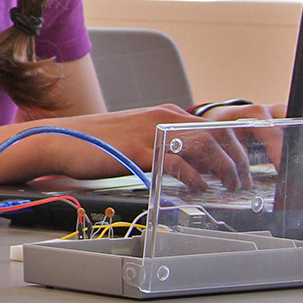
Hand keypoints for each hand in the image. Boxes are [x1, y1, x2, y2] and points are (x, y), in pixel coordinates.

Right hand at [18, 105, 260, 192]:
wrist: (60, 140)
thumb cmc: (96, 143)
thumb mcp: (138, 140)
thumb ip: (165, 147)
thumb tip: (192, 166)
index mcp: (163, 114)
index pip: (213, 126)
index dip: (235, 147)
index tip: (242, 167)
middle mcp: (161, 118)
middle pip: (217, 134)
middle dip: (237, 159)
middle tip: (243, 181)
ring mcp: (150, 132)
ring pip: (204, 145)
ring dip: (223, 168)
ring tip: (228, 186)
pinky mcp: (137, 149)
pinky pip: (176, 162)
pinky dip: (193, 177)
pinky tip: (197, 188)